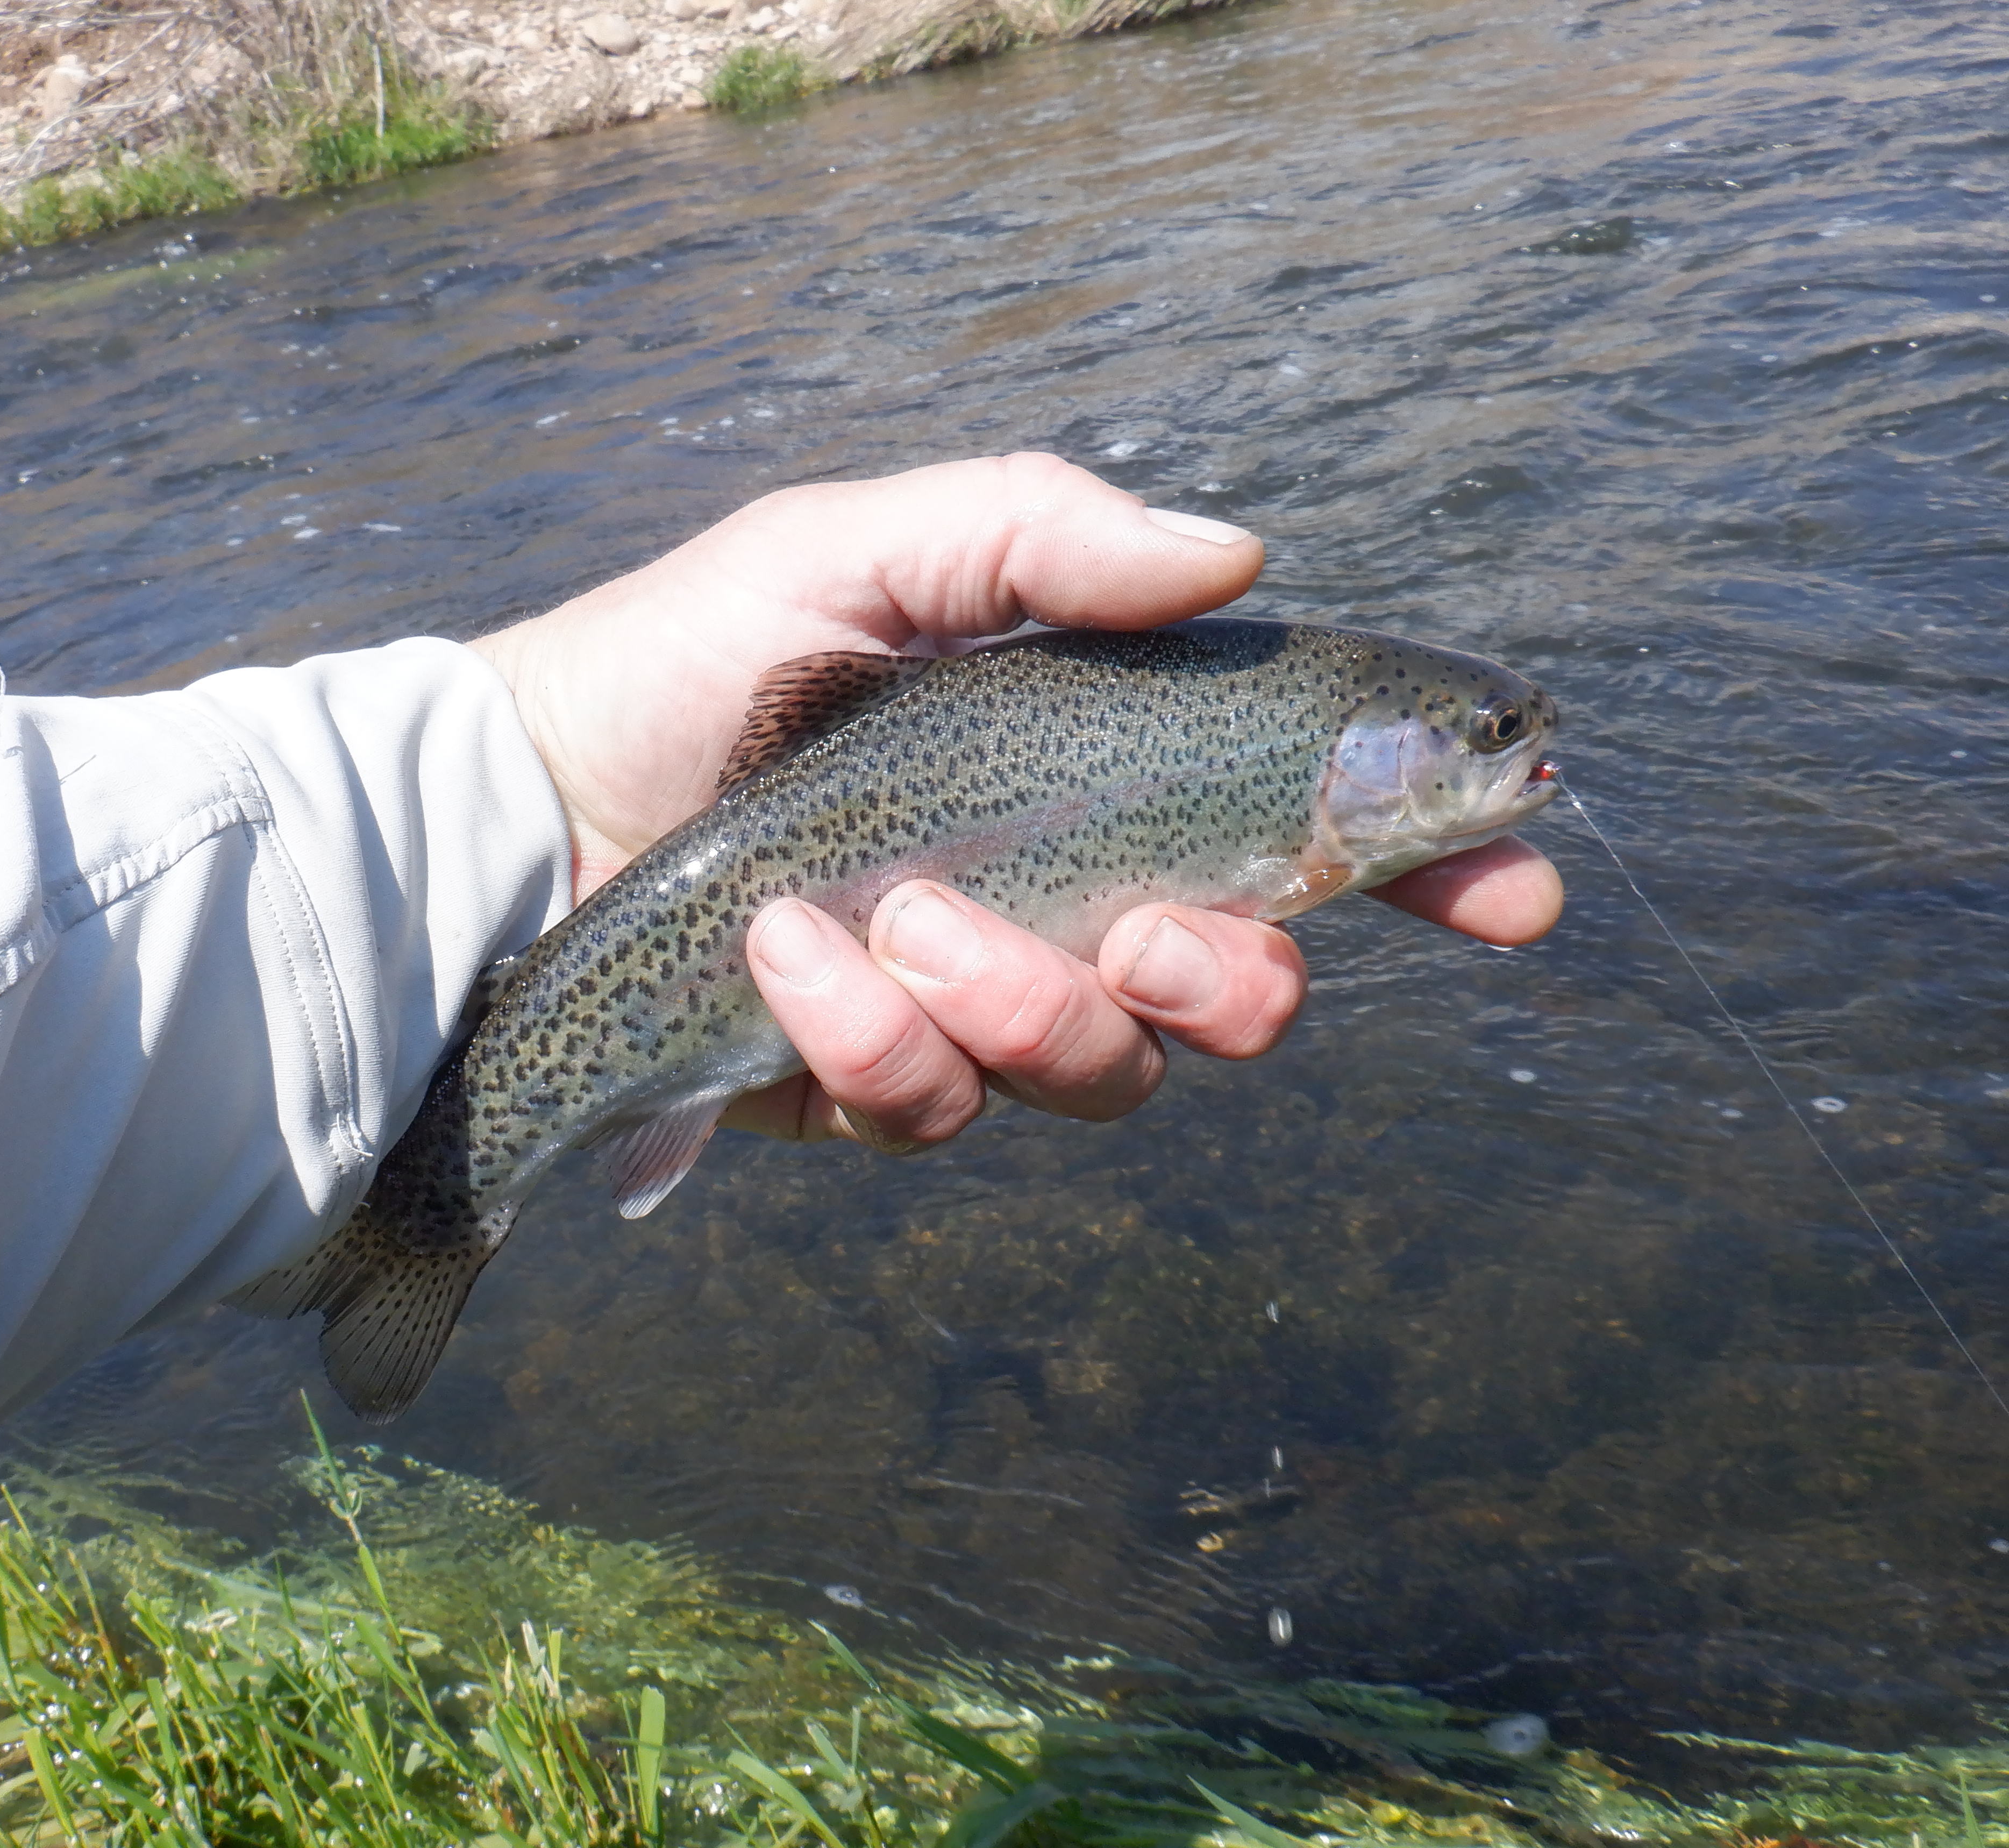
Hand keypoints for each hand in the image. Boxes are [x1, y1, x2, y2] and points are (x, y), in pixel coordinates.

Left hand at [471, 453, 1561, 1148]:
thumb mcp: (863, 547)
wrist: (530, 798)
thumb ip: (1040, 536)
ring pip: (1097, 1074)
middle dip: (1229, 986)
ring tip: (888, 916)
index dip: (1430, 869)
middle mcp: (1060, 903)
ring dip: (1012, 1002)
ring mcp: (970, 1008)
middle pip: (1237, 999)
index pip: (1306, 837)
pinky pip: (937, 1111)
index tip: (1517, 883)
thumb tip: (1237, 555)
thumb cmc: (695, 657)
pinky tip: (791, 958)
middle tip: (1152, 935)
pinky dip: (874, 1036)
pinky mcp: (870, 1085)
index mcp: (1095, 775)